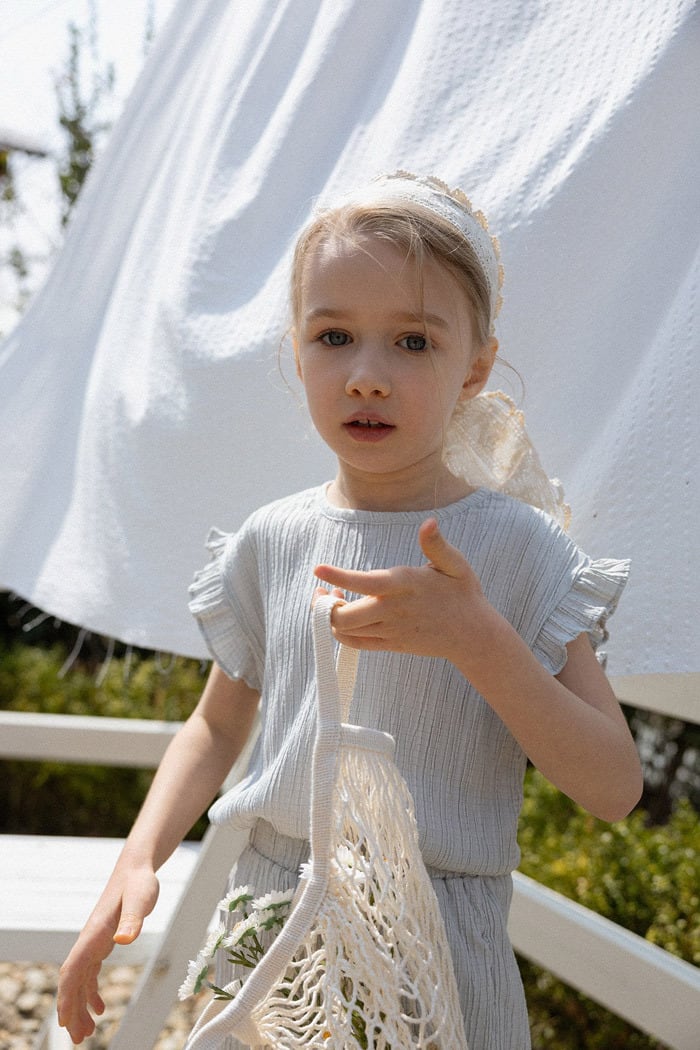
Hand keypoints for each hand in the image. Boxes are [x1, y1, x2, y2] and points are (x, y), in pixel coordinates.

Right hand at [57, 863, 158, 1042]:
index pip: (73, 970)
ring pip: (80, 980)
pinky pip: (90, 973)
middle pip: (74, 981)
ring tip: (87, 1031)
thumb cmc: (140, 882)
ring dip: (80, 1006)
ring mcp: (94, 942)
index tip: (65, 1021)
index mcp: (94, 933)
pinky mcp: (102, 941)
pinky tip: (99, 1007)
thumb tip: (123, 940)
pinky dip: (91, 992)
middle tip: (79, 1039)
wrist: (137, 869)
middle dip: (72, 1010)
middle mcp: (90, 940)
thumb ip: (132, 919)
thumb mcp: (140, 898)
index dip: (67, 996)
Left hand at [314, 517, 493, 661]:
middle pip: (346, 617)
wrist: (472, 635)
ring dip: (331, 616)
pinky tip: (342, 617)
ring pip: (346, 631)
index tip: (318, 569)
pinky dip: (341, 633)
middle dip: (325, 604)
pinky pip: (356, 644)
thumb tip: (429, 522)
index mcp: (406, 586)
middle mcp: (394, 611)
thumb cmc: (462, 594)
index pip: (366, 583)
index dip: (339, 577)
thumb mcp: (456, 565)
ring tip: (333, 599)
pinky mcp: (390, 645)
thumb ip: (437, 544)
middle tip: (324, 589)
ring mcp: (391, 631)